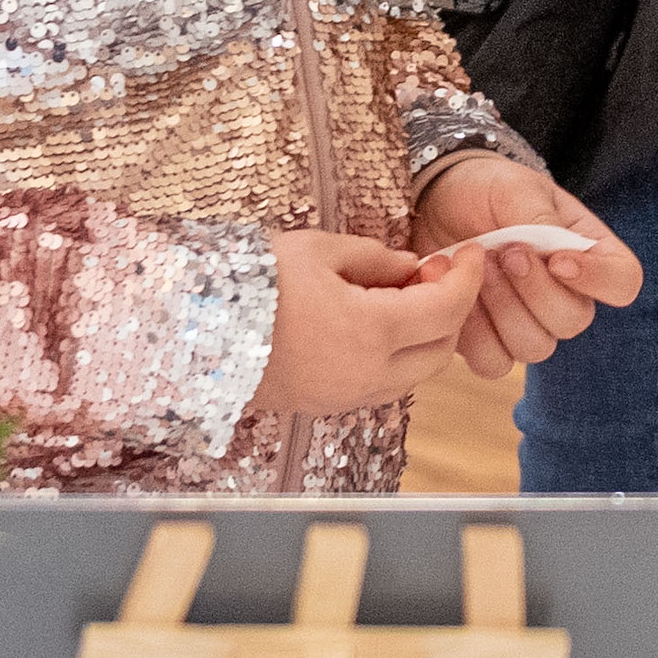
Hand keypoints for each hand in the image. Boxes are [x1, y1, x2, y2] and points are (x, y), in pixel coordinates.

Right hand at [254, 229, 484, 418]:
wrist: (187, 332)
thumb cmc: (251, 281)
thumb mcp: (318, 251)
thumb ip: (375, 259)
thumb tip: (411, 268)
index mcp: (371, 332)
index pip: (448, 309)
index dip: (467, 278)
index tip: (470, 253)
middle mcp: (367, 375)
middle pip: (441, 350)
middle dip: (452, 311)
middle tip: (434, 274)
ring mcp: (345, 397)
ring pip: (415, 376)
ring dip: (426, 339)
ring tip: (402, 298)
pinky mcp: (323, 406)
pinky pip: (382, 387)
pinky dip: (396, 359)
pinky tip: (374, 326)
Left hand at [412, 155, 644, 380]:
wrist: (436, 204)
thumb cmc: (486, 189)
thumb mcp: (515, 188)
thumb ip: (539, 219)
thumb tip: (557, 255)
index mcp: (588, 252)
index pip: (623, 282)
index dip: (597, 279)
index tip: (556, 259)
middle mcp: (566, 294)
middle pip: (573, 320)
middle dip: (534, 289)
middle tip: (504, 252)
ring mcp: (528, 323)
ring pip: (534, 346)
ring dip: (502, 308)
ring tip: (478, 268)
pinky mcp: (489, 342)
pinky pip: (493, 362)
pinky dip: (473, 333)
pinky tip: (459, 296)